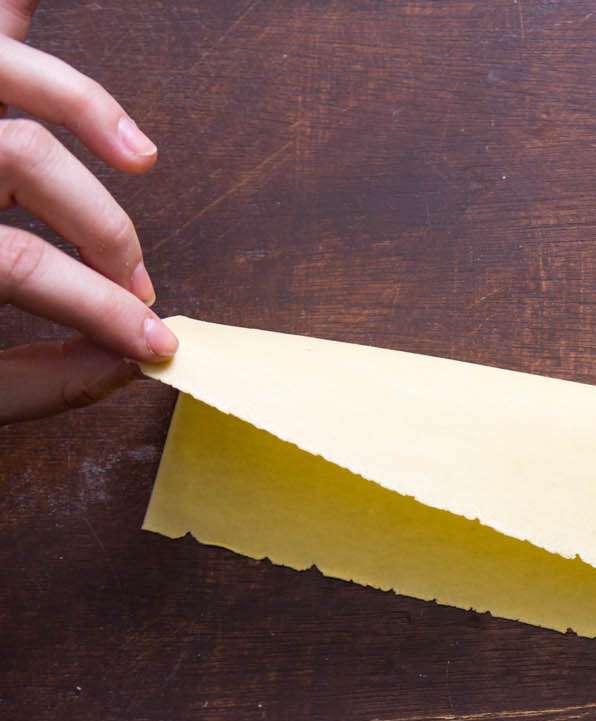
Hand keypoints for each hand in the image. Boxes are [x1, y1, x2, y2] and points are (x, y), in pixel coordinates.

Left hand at [0, 0, 175, 424]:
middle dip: (106, 233)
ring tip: (141, 157)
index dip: (103, 310)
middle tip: (138, 288)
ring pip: (9, 72)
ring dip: (88, 107)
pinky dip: (23, 5)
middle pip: (27, 158)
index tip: (155, 345)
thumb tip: (124, 364)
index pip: (24, 264)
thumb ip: (37, 381)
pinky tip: (49, 1)